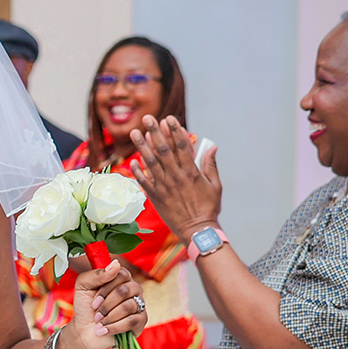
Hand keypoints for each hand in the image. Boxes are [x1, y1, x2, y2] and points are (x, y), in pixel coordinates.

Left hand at [55, 261, 147, 348]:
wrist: (84, 331)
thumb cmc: (85, 307)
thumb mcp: (83, 286)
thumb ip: (96, 274)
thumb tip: (116, 264)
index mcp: (121, 278)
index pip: (121, 274)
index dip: (105, 289)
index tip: (94, 301)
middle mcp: (133, 289)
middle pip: (125, 290)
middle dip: (106, 304)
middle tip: (96, 313)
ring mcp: (139, 304)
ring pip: (128, 306)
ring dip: (109, 316)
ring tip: (99, 323)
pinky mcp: (141, 321)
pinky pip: (132, 321)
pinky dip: (114, 327)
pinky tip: (104, 331)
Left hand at [129, 115, 222, 239]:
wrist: (197, 230)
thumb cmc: (208, 207)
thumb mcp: (215, 185)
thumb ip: (211, 165)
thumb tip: (211, 146)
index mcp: (191, 172)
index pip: (181, 146)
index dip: (174, 131)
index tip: (169, 118)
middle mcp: (175, 177)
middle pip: (163, 150)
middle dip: (155, 132)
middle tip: (147, 118)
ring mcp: (164, 187)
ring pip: (151, 163)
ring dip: (142, 146)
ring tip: (135, 133)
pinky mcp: (156, 197)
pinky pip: (144, 182)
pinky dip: (138, 171)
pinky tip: (132, 160)